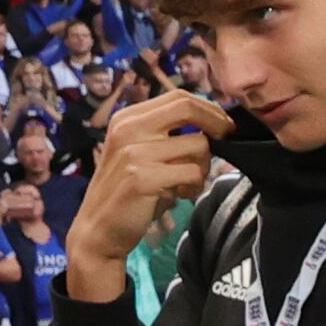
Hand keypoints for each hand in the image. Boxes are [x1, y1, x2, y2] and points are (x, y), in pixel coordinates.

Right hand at [66, 85, 232, 289]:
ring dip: (203, 167)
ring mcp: (133, 152)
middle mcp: (127, 129)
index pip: (178, 97)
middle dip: (217, 124)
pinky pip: (193, 173)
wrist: (99, 228)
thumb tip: (215, 123)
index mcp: (127, 118)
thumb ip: (168, 135)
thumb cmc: (129, 191)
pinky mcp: (142, 177)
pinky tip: (180, 195)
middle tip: (227, 141)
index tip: (225, 126)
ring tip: (186, 182)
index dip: (209, 109)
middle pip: (188, 109)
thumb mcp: (143, 153)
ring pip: (199, 146)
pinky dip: (195, 186)